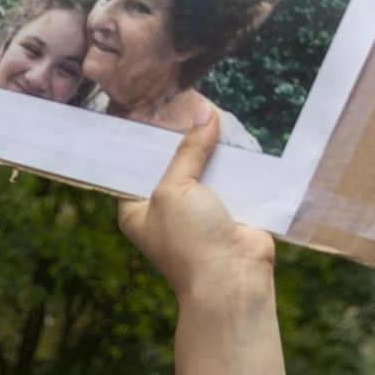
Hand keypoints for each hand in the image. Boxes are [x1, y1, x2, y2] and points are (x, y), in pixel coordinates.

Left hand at [117, 113, 273, 301]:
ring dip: (211, 144)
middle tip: (185, 95)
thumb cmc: (190, 241)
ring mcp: (198, 208)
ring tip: (213, 103)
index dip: (143, 137)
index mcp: (135, 208)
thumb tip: (204, 113)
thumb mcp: (175, 190)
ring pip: (203, 167)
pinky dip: (235, 158)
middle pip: (171, 162)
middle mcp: (164, 208)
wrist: (232, 278)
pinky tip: (239, 127)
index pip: (135, 165)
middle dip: (181, 135)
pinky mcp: (229, 208)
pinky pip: (230, 176)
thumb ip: (187, 151)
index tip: (150, 103)